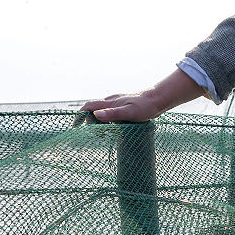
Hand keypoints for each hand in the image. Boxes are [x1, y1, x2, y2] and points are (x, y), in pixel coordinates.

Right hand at [79, 68, 205, 122]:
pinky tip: (114, 127)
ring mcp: (117, 103)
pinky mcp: (123, 105)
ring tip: (106, 134)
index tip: (75, 127)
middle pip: (93, 111)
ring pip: (102, 112)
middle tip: (98, 135)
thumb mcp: (129, 113)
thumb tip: (95, 115)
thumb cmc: (145, 108)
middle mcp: (111, 101)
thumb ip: (112, 114)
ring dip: (99, 122)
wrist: (159, 100)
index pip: (88, 107)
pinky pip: (109, 113)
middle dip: (91, 122)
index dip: (80, 116)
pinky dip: (107, 120)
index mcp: (110, 103)